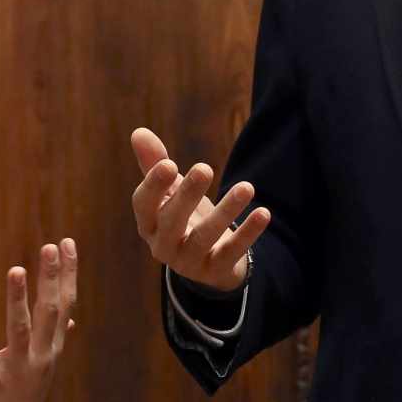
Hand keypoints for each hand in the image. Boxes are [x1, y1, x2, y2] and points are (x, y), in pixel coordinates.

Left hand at [0, 239, 78, 401]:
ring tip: (15, 270)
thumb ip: (56, 341)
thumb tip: (72, 322)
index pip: (66, 303)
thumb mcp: (45, 367)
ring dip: (19, 298)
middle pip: (51, 310)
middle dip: (51, 277)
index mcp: (52, 347)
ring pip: (21, 327)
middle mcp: (41, 355)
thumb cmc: (24, 395)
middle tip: (51, 247)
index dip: (68, 273)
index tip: (68, 244)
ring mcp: (19, 368)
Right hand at [129, 127, 269, 292]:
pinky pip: (232, 252)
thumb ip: (155, 163)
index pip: (143, 204)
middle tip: (205, 168)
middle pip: (172, 221)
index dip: (154, 185)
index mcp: (148, 222)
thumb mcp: (169, 191)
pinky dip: (248, 233)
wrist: (204, 260)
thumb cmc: (181, 216)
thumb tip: (139, 131)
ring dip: (226, 211)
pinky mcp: (215, 270)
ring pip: (205, 237)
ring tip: (247, 187)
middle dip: (187, 195)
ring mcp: (189, 261)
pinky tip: (263, 212)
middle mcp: (163, 245)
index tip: (169, 164)